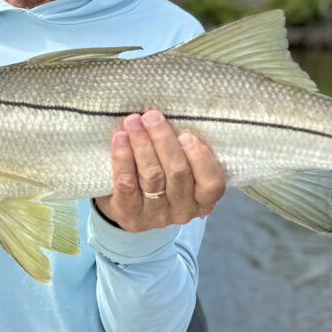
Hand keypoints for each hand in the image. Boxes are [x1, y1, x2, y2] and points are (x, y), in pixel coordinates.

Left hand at [95, 109, 225, 231]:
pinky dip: (123, 158)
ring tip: (133, 121)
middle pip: (178, 173)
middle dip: (164, 140)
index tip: (186, 135)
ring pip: (152, 175)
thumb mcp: (180, 164)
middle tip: (152, 116)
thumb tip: (169, 116)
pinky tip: (120, 138)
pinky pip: (127, 184)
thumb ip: (182, 148)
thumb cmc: (160, 174)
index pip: (212, 184)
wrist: (126, 204)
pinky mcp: (131, 215)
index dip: (201, 159)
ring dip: (142, 143)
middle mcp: (183, 210)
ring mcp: (157, 215)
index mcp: (203, 198)